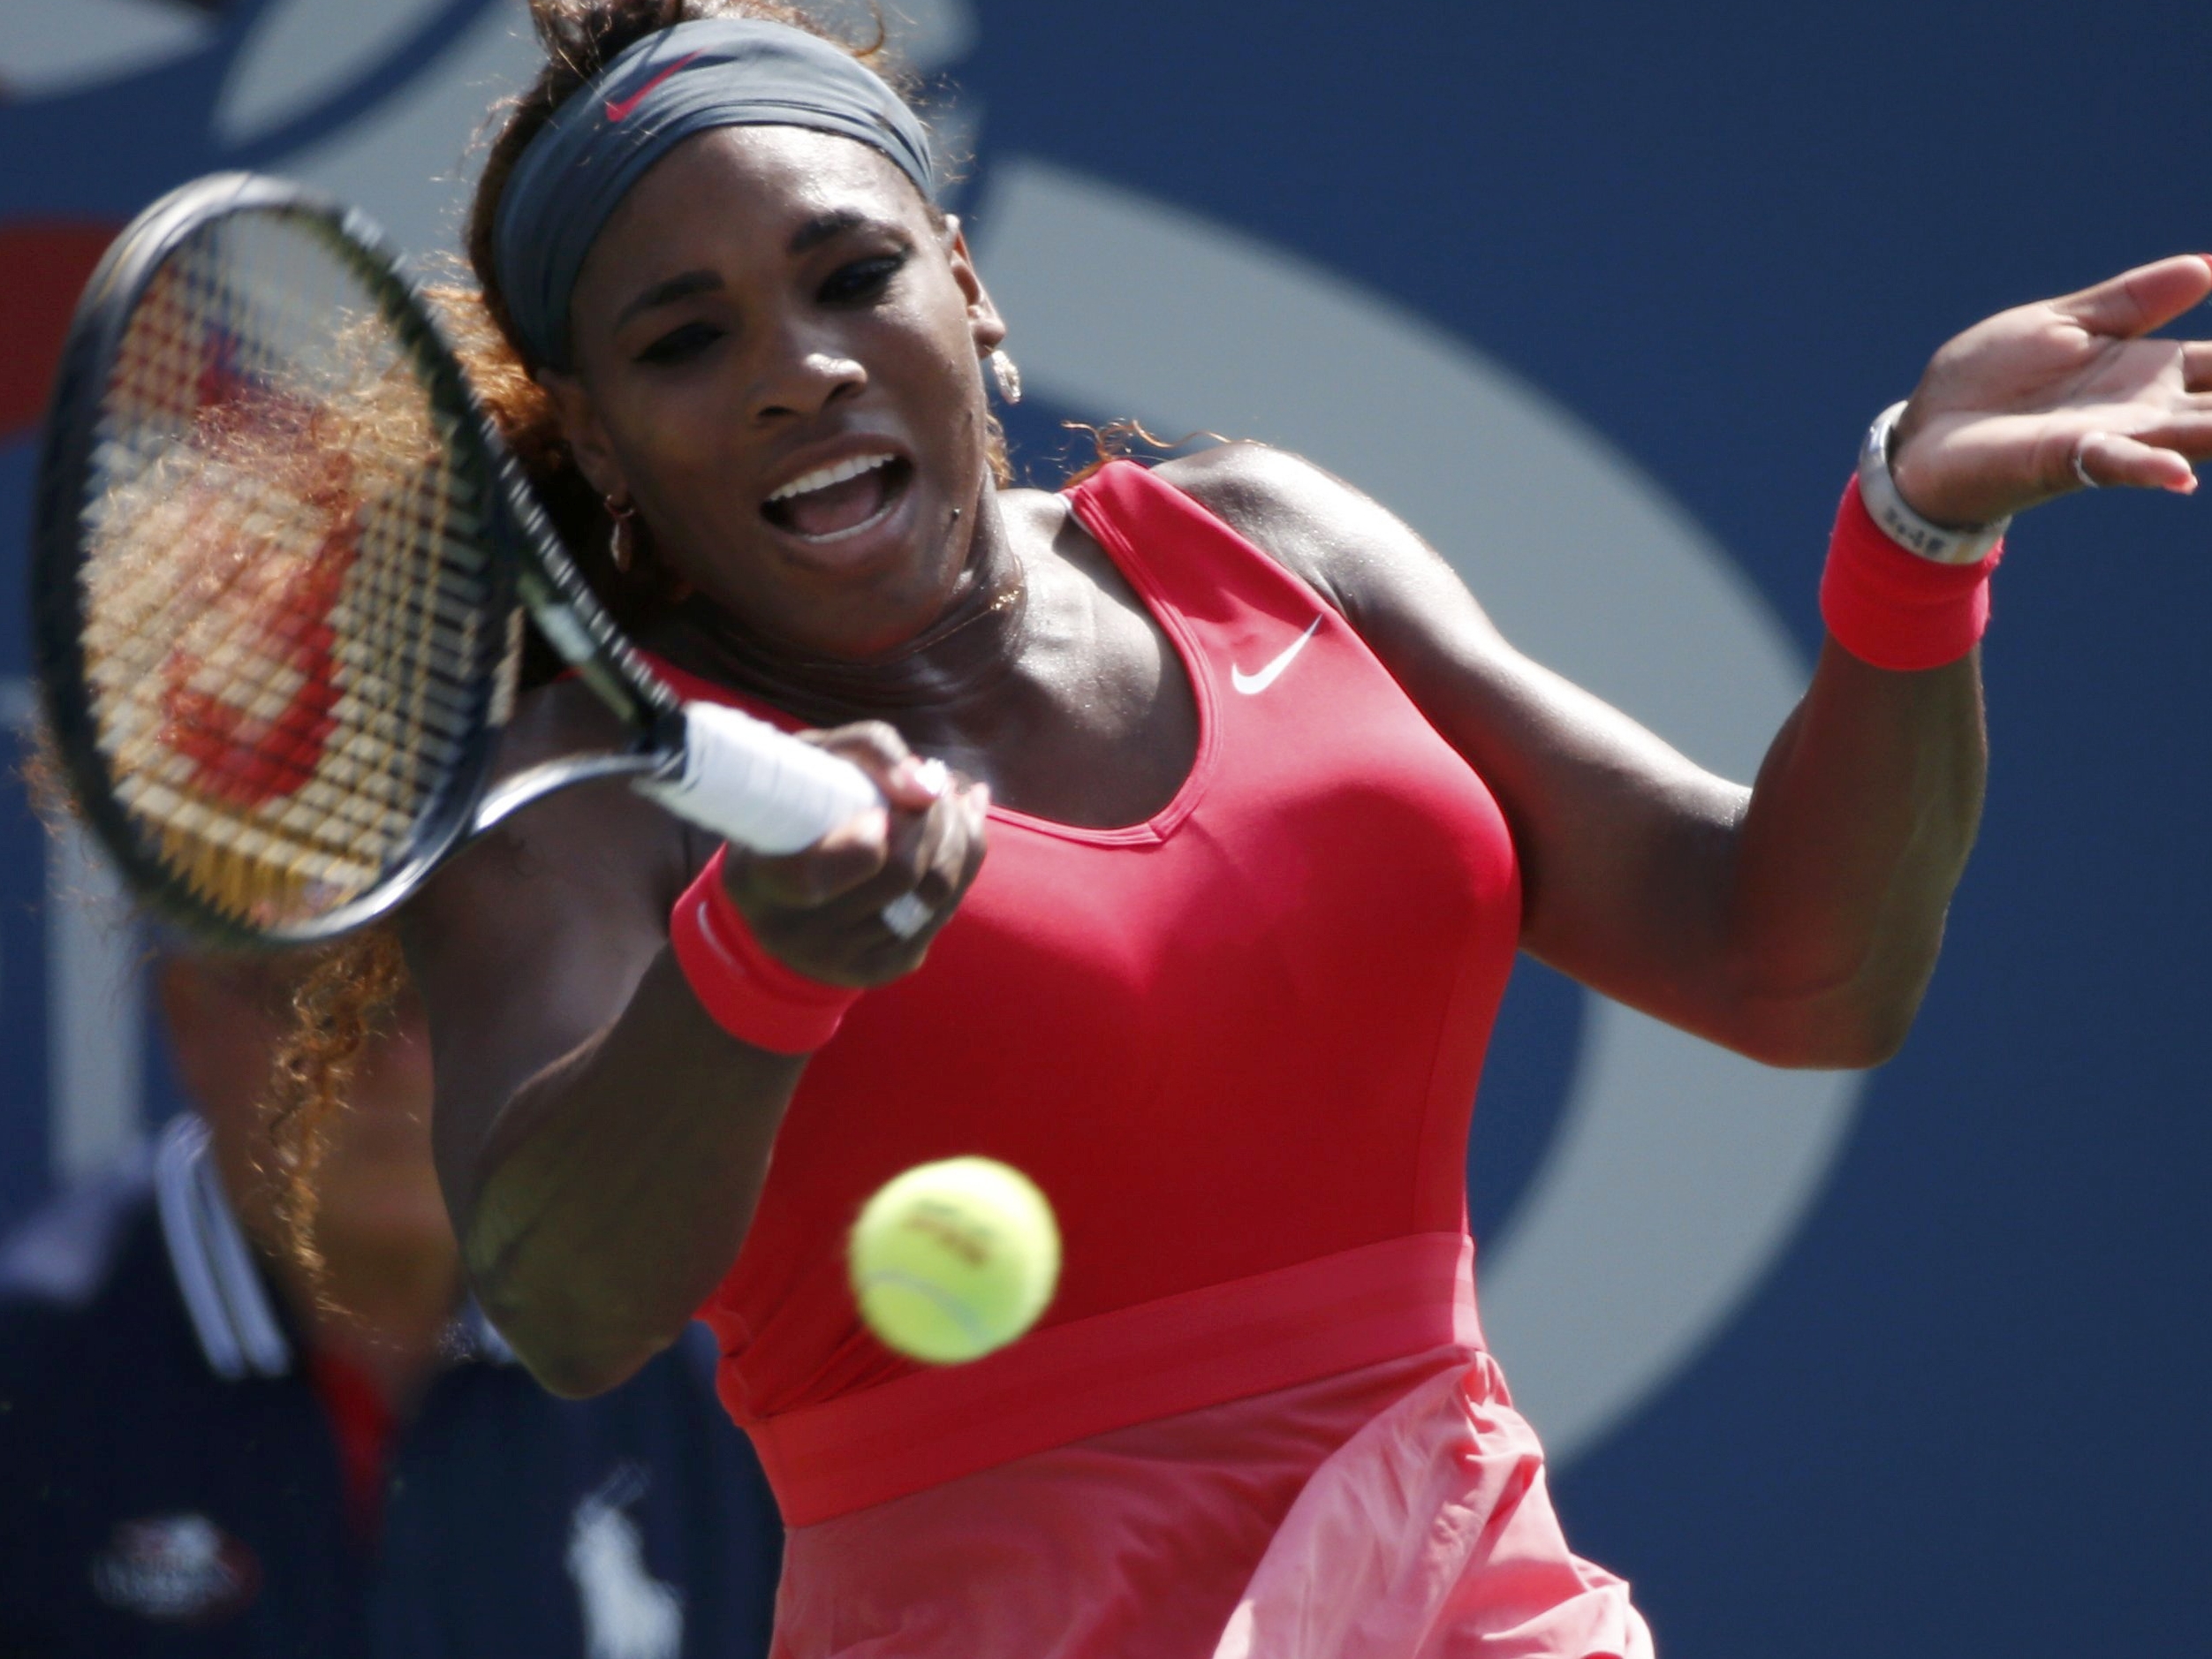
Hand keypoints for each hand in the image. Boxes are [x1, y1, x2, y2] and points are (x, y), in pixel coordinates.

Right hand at [718, 721, 988, 986]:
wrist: (778, 894)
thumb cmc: (795, 809)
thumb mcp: (807, 763)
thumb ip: (865, 751)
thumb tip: (930, 785)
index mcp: (760, 881)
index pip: (816, 876)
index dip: (862, 843)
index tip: (879, 812)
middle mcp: (796, 933)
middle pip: (900, 876)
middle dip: (936, 819)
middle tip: (939, 785)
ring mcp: (840, 959)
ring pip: (935, 894)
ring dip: (959, 835)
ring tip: (955, 800)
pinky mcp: (881, 968)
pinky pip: (944, 912)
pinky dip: (966, 861)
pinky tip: (965, 826)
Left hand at [1889, 254, 2211, 526]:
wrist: (1925, 434)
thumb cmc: (1991, 382)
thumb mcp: (2064, 323)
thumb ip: (2133, 301)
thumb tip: (2208, 267)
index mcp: (2152, 370)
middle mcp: (2148, 408)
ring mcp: (2114, 437)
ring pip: (2197, 435)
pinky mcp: (2066, 458)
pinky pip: (2116, 464)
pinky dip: (2148, 466)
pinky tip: (2182, 472)